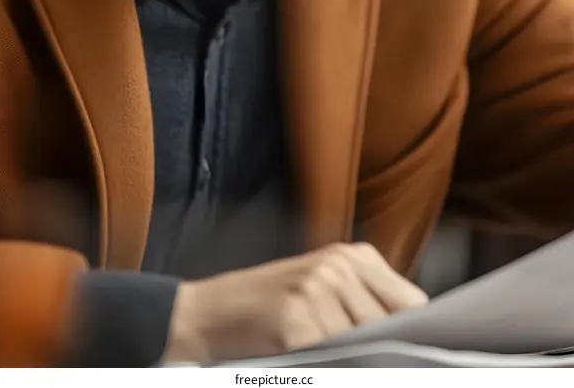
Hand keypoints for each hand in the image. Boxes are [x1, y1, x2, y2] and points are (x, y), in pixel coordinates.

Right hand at [166, 242, 427, 362]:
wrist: (206, 313)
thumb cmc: (267, 307)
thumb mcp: (323, 289)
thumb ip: (368, 303)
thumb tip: (417, 332)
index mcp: (353, 256)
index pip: (413, 303)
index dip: (414, 335)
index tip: (413, 353)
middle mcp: (339, 266)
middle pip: (392, 328)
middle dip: (384, 352)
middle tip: (356, 355)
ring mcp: (317, 290)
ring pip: (365, 347)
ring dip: (353, 360)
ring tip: (323, 354)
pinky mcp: (296, 322)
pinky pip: (332, 359)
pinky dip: (326, 367)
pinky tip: (304, 360)